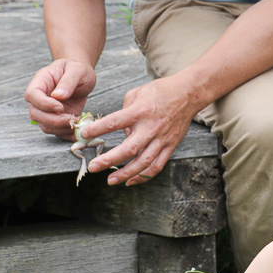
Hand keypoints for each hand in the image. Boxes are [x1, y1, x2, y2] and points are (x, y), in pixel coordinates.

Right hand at [24, 59, 96, 139]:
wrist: (82, 76)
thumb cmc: (77, 69)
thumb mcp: (77, 70)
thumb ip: (68, 81)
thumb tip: (58, 96)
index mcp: (41, 81)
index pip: (32, 95)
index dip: (43, 104)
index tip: (60, 107)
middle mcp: (40, 97)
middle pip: (35, 114)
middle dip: (53, 120)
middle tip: (71, 118)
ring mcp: (46, 110)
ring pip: (44, 125)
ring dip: (60, 128)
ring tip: (78, 121)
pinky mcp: (56, 119)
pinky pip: (56, 131)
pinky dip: (66, 134)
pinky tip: (78, 130)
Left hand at [83, 73, 198, 185]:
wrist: (188, 93)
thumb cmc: (160, 91)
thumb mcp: (137, 93)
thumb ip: (124, 110)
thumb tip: (120, 130)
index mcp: (140, 111)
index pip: (115, 122)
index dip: (98, 129)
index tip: (84, 135)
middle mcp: (150, 127)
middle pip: (128, 149)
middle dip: (109, 160)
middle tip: (93, 167)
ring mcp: (161, 139)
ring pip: (143, 162)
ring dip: (125, 174)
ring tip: (110, 180)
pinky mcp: (170, 146)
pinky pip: (157, 166)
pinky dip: (144, 176)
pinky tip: (131, 181)